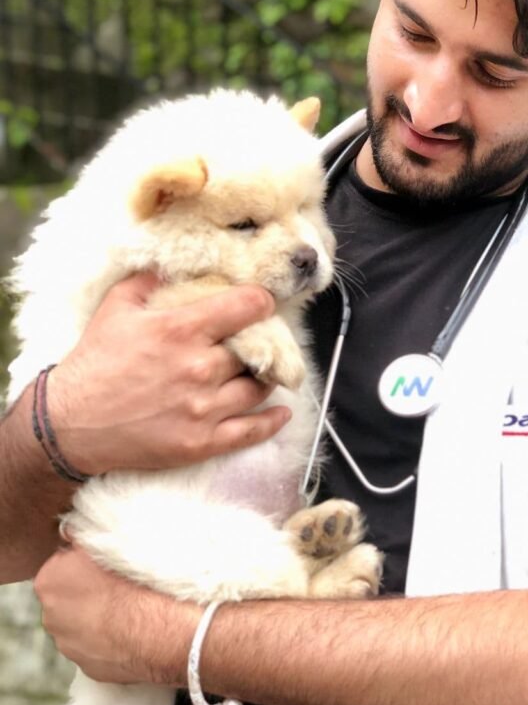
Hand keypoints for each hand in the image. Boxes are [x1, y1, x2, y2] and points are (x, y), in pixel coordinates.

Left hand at [34, 543, 195, 685]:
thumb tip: (70, 533)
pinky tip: (130, 631)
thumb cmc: (136, 581)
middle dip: (87, 591)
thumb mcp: (108, 542)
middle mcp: (50, 616)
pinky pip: (95, 647)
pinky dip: (109, 639)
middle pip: (68, 596)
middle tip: (117, 585)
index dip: (84, 562)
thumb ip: (81, 539)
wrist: (161, 629)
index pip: (62, 563)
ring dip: (97, 616)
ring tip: (128, 609)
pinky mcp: (87, 668)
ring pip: (80, 624)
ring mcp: (68, 646)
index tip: (105, 564)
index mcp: (49, 580)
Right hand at [46, 273, 290, 474]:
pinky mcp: (201, 442)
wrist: (70, 424)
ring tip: (260, 373)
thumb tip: (172, 262)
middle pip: (258, 350)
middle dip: (262, 343)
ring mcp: (203, 408)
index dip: (262, 301)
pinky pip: (251, 431)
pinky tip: (281, 413)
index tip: (263, 303)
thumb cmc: (93, 364)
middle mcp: (199, 368)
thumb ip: (149, 281)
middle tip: (259, 341)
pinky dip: (272, 422)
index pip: (248, 306)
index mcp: (181, 330)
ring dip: (265, 379)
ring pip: (259, 389)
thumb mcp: (115, 308)